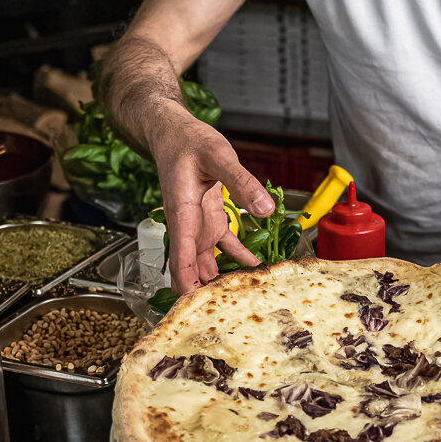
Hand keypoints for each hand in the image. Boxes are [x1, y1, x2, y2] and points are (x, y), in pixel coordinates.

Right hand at [148, 107, 274, 290]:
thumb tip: (265, 209)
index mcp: (182, 213)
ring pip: (206, 262)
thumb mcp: (219, 156)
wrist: (175, 133)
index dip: (186, 285)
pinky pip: (224, 245)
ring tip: (244, 295)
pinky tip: (255, 268)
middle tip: (232, 309)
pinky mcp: (210, 218)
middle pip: (192, 268)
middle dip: (206, 290)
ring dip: (220, 278)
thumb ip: (242, 182)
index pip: (180, 257)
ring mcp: (198, 224)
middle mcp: (188, 224)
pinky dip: (237, 258)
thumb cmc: (188, 142)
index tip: (196, 308)